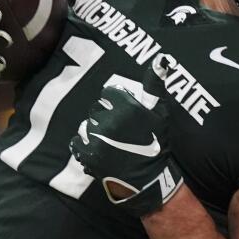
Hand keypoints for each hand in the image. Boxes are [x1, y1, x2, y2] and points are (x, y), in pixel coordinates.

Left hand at [69, 83, 182, 215]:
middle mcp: (109, 120)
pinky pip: (77, 142)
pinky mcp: (87, 154)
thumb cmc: (156, 144)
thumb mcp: (160, 114)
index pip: (109, 93)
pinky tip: (99, 150)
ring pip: (87, 125)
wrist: (148, 180)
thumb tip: (161, 58)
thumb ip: (155, 85)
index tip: (125, 115)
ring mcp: (96, 138)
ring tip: (110, 142)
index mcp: (126, 107)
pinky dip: (85, 145)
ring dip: (95, 131)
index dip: (117, 103)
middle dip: (106, 117)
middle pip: (97, 109)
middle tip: (119, 131)